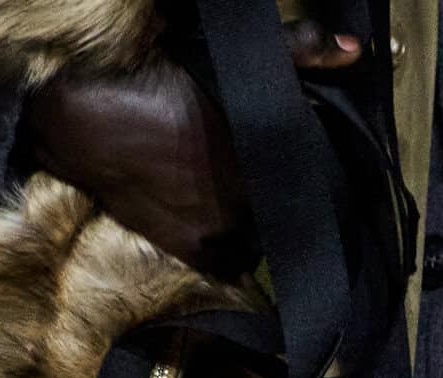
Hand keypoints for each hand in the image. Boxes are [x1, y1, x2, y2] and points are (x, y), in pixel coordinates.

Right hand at [24, 19, 362, 270]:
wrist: (84, 126)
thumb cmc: (156, 81)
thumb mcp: (222, 58)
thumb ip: (297, 49)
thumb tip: (357, 50)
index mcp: (268, 148)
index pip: (316, 170)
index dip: (312, 166)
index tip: (305, 159)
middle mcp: (255, 197)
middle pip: (291, 204)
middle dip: (285, 192)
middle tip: (263, 175)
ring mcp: (227, 229)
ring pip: (267, 235)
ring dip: (262, 222)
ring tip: (243, 200)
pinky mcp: (198, 252)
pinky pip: (236, 263)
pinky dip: (236, 249)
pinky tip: (226, 227)